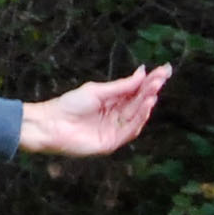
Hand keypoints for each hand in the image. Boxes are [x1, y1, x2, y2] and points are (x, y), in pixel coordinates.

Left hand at [16, 64, 172, 157]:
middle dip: (150, 91)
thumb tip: (142, 72)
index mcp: (112, 102)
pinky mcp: (111, 143)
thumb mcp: (98, 91)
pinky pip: (129, 132)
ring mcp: (114, 130)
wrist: (51, 123)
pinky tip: (144, 107)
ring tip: (153, 92)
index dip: (149, 83)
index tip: (162, 71)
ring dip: (146, 105)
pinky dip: (138, 120)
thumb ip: (122, 86)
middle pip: (138, 103)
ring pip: (136, 117)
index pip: (135, 92)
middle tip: (161, 79)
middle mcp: (115, 116)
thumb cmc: (70, 104)